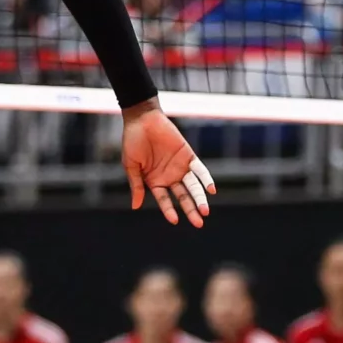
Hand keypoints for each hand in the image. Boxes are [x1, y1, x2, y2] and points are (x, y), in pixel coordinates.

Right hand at [122, 104, 214, 226]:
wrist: (142, 119)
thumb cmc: (132, 141)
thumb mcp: (131, 166)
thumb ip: (135, 185)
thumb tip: (135, 206)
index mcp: (154, 181)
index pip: (165, 200)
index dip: (169, 211)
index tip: (175, 221)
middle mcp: (169, 177)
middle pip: (183, 197)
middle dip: (191, 210)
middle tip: (199, 223)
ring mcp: (180, 167)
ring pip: (193, 186)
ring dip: (200, 199)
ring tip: (205, 211)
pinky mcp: (188, 155)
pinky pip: (199, 169)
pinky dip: (205, 179)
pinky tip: (211, 190)